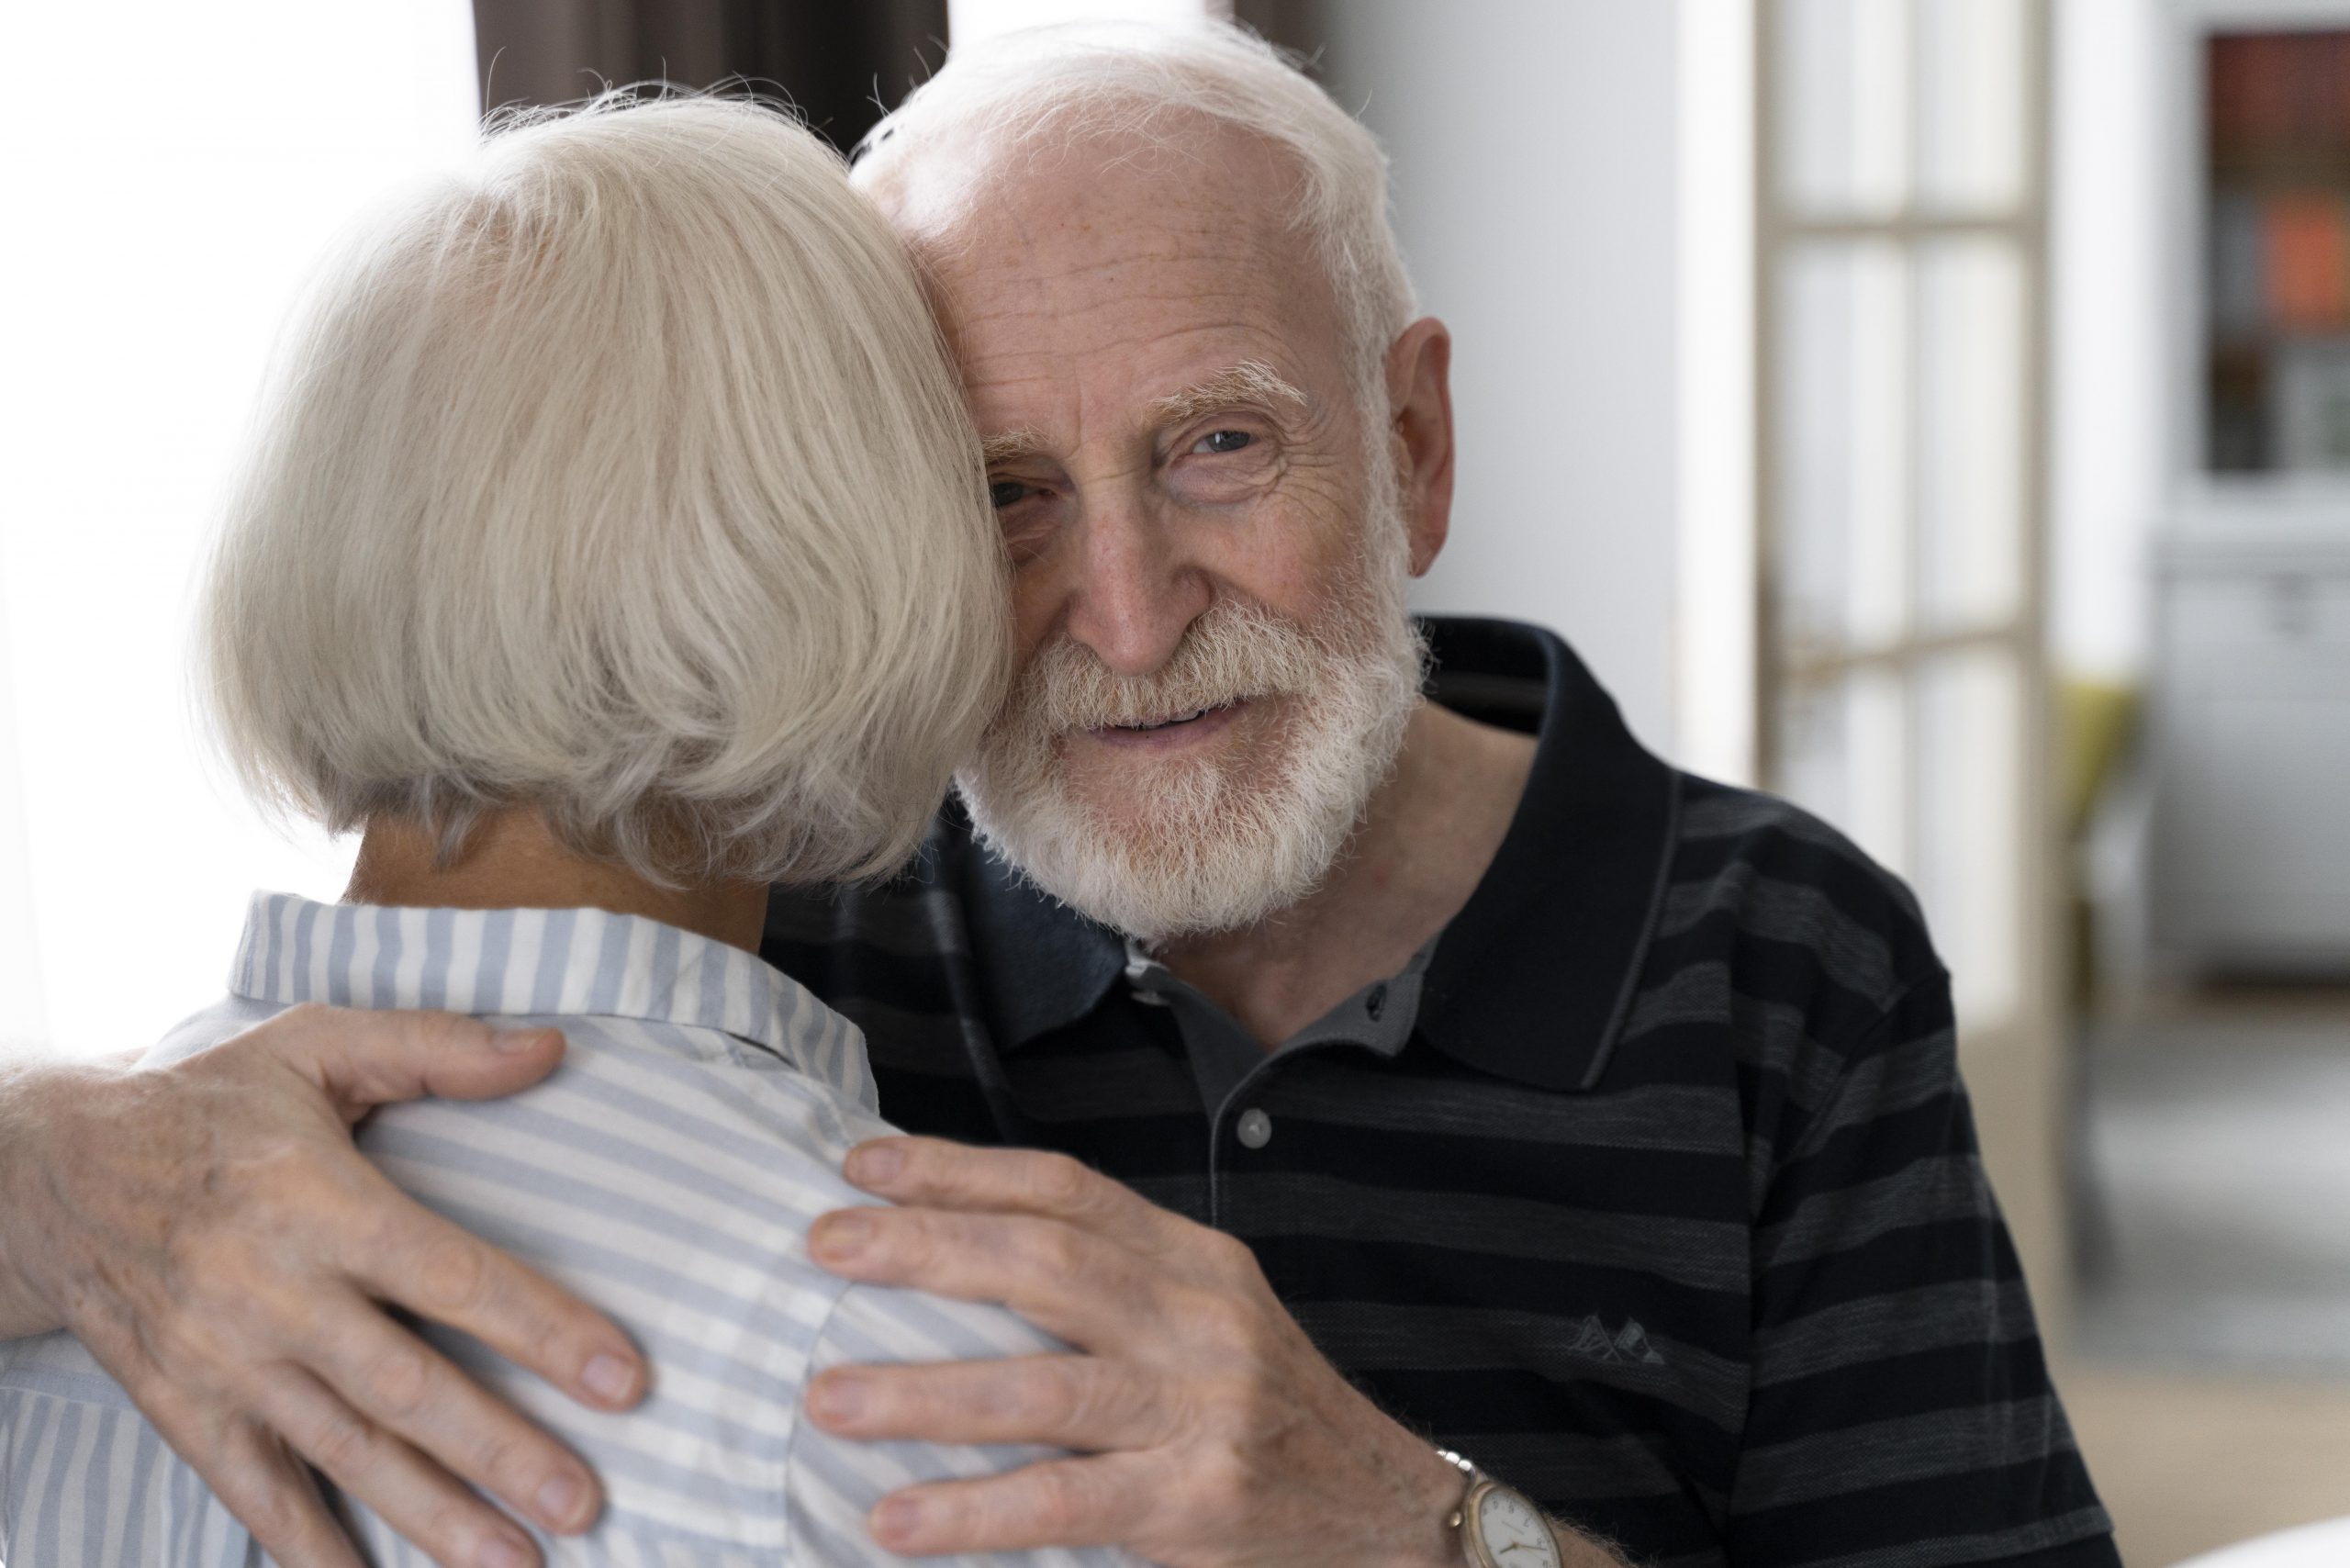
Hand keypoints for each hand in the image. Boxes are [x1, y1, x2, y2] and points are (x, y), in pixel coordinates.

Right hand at [0, 1007, 647, 1567]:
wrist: (53, 1173)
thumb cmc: (214, 1102)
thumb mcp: (317, 1045)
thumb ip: (438, 1049)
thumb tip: (550, 1047)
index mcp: (317, 1200)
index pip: (450, 1276)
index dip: (541, 1329)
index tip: (623, 1379)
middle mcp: (272, 1293)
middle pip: (407, 1388)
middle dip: (501, 1452)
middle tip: (586, 1504)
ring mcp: (225, 1362)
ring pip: (345, 1454)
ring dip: (434, 1517)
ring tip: (518, 1562)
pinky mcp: (187, 1410)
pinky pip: (257, 1494)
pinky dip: (313, 1550)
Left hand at [801, 1135, 1471, 1566]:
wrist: (1388, 1516)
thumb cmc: (1267, 1416)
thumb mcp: (1208, 1322)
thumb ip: (1113, 1288)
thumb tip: (960, 1258)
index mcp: (1194, 1262)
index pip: (1069, 1192)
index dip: (963, 1169)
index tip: (864, 1164)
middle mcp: (1199, 1320)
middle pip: (1047, 1264)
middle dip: (926, 1249)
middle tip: (824, 1247)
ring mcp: (1201, 1411)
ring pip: (1045, 1385)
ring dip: (925, 1391)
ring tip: (827, 1398)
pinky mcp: (1196, 1503)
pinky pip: (1064, 1502)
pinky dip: (972, 1511)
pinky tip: (896, 1518)